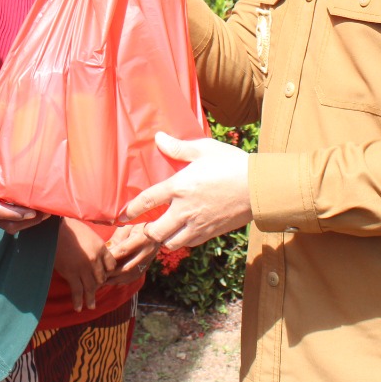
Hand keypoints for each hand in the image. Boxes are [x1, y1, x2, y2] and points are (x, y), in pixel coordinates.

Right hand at [0, 124, 45, 233]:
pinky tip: (26, 209)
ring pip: (5, 225)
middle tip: (48, 210)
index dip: (18, 213)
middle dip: (29, 220)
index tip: (35, 210)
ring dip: (24, 223)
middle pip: (8, 223)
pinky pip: (1, 221)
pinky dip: (16, 219)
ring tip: (42, 212)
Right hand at [54, 220, 108, 311]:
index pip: (111, 265)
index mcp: (101, 248)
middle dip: (99, 285)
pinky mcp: (71, 273)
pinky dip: (78, 300)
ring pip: (90, 287)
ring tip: (91, 306)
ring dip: (90, 298)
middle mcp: (95, 260)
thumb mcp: (89, 233)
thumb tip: (96, 254)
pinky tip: (78, 307)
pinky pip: (77, 290)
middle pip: (101, 278)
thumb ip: (95, 246)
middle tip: (96, 290)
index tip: (105, 275)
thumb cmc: (70, 227)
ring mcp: (83, 268)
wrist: (55, 228)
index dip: (108, 272)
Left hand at [101, 223, 159, 286]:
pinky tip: (113, 280)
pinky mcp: (147, 266)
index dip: (110, 257)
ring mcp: (148, 261)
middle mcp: (147, 252)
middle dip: (112, 273)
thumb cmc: (139, 224)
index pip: (124, 250)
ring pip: (131, 275)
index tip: (98, 259)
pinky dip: (123, 280)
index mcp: (142, 239)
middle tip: (98, 274)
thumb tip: (106, 249)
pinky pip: (134, 277)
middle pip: (127, 267)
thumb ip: (117, 237)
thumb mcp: (128, 226)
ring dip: (116, 279)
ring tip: (103, 280)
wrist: (158, 230)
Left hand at [121, 132, 252, 248]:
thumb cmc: (232, 164)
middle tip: (145, 225)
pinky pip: (188, 244)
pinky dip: (181, 241)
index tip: (121, 215)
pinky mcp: (210, 233)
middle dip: (146, 231)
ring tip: (163, 230)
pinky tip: (182, 232)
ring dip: (163, 238)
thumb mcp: (204, 149)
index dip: (131, 210)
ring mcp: (198, 224)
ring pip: (170, 243)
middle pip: (154, 231)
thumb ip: (178, 147)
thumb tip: (158, 138)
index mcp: (179, 186)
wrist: (259, 188)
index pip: (147, 201)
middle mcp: (184, 209)